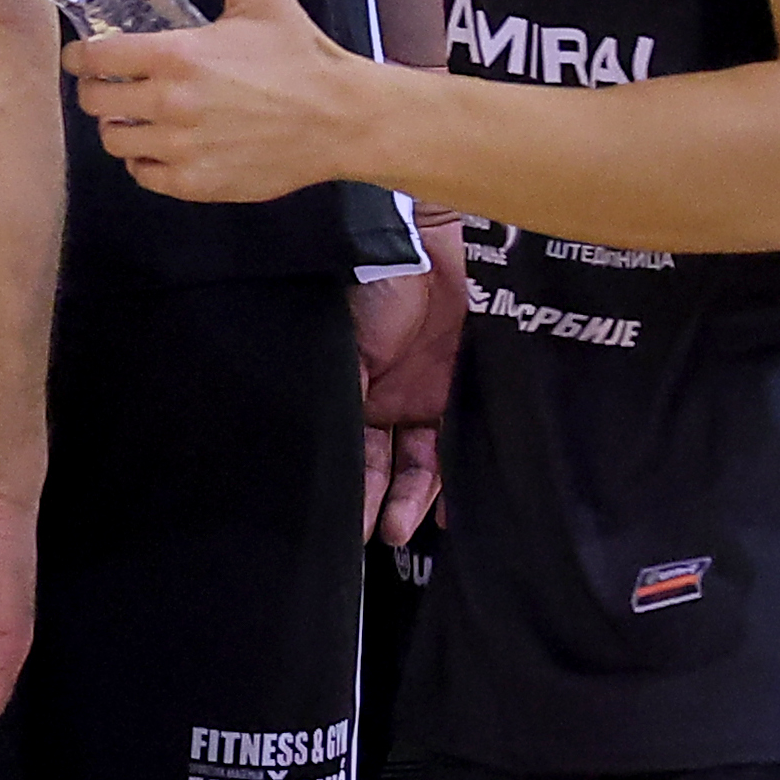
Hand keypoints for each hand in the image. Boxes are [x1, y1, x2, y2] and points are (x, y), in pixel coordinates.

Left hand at [63, 0, 374, 205]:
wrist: (342, 118)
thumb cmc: (301, 55)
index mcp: (177, 55)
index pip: (95, 58)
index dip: (82, 55)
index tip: (85, 54)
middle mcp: (172, 104)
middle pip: (95, 102)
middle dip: (96, 89)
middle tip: (112, 84)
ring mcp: (183, 149)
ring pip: (114, 142)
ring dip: (118, 126)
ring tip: (136, 115)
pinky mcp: (199, 183)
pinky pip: (144, 175)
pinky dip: (144, 161)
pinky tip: (160, 145)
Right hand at [354, 211, 463, 544]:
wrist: (428, 244)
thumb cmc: (373, 288)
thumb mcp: (345, 345)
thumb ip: (342, 395)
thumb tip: (319, 449)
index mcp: (348, 386)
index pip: (345, 447)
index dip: (346, 486)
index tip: (342, 525)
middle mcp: (383, 399)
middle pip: (380, 463)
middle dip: (379, 501)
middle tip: (379, 535)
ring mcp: (423, 397)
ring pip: (418, 463)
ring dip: (412, 499)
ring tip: (404, 532)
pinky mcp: (460, 392)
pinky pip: (457, 446)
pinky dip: (453, 480)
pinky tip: (450, 512)